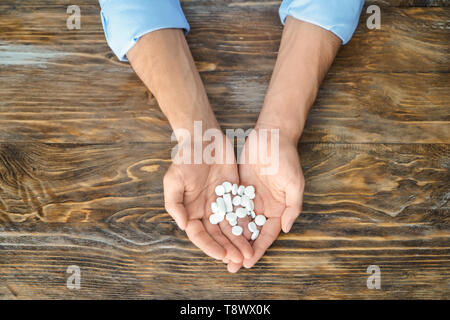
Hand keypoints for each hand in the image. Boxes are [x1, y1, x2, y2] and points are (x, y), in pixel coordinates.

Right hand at [164, 133, 253, 266]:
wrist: (204, 139)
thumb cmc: (185, 159)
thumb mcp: (173, 181)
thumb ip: (174, 205)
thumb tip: (183, 226)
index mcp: (190, 211)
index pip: (200, 235)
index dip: (210, 247)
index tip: (222, 256)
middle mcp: (206, 211)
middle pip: (217, 236)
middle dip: (228, 248)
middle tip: (240, 259)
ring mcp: (221, 204)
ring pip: (231, 228)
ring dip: (239, 241)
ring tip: (249, 253)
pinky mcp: (234, 194)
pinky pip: (241, 212)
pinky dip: (247, 224)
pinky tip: (255, 234)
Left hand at [227, 128, 304, 271]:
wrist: (271, 136)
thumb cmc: (286, 159)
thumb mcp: (295, 183)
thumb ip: (292, 207)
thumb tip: (287, 229)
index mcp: (278, 209)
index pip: (267, 235)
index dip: (258, 249)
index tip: (248, 262)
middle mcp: (264, 207)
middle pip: (251, 233)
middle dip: (241, 250)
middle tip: (230, 266)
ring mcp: (250, 198)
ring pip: (239, 223)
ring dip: (230, 239)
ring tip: (219, 254)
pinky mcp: (238, 188)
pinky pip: (230, 206)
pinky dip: (223, 219)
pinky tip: (212, 231)